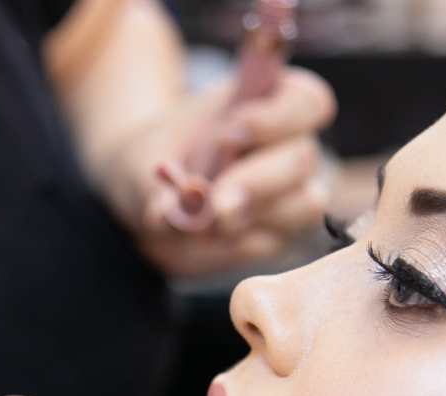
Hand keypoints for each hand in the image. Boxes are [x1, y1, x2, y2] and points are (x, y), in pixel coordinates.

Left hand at [106, 67, 336, 275]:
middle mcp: (288, 148)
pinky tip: (209, 238)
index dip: (277, 117)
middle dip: (259, 180)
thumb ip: (155, 185)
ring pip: (304, 205)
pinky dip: (239, 243)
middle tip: (217, 203)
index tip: (226, 132)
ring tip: (208, 221)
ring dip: (255, 215)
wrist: (148, 200)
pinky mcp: (277, 235)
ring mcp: (290, 194)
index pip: (305, 101)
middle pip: (302, 159)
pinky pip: (274, 242)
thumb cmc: (153, 162)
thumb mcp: (140, 162)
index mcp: (267, 104)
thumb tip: (168, 215)